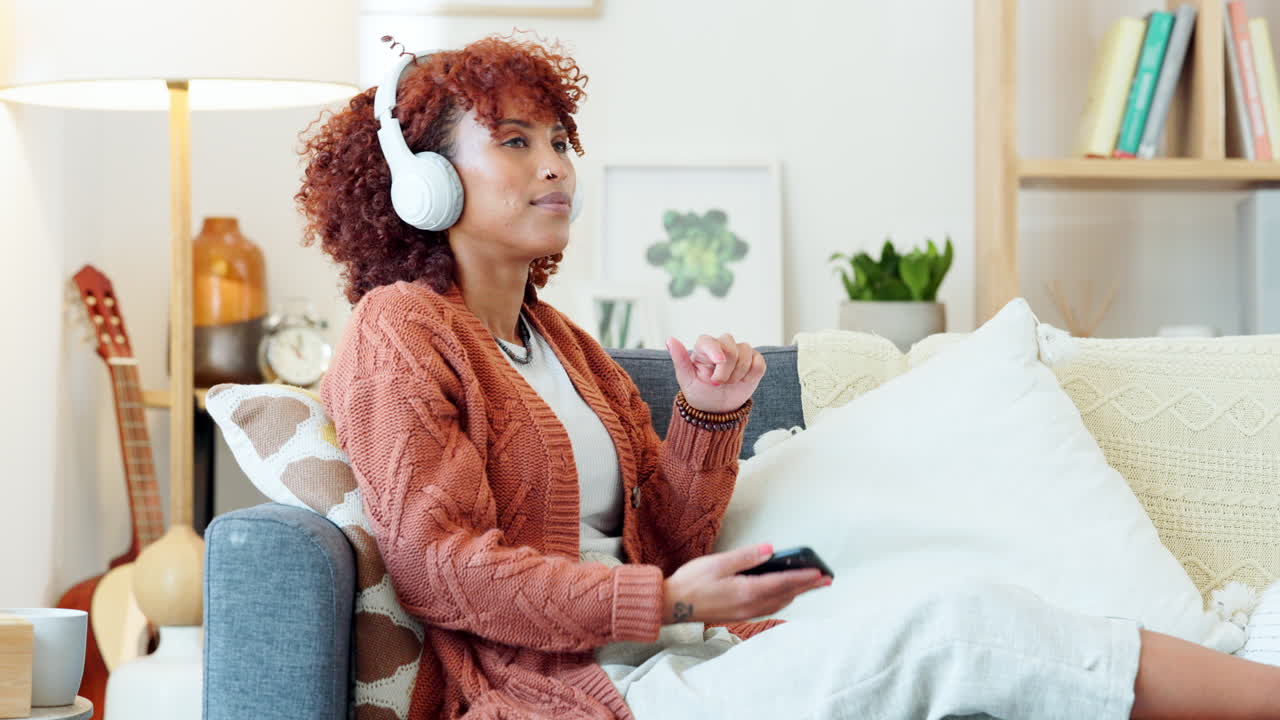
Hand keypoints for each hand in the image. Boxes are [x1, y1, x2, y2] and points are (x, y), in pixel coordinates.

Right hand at [661, 544, 830, 624]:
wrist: (672, 604)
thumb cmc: (691, 581)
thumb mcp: (718, 563)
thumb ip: (746, 557)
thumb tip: (771, 549)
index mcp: (746, 590)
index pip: (783, 582)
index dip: (803, 577)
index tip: (821, 573)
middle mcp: (750, 605)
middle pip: (786, 595)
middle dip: (807, 586)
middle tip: (827, 579)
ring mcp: (745, 612)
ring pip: (779, 602)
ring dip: (796, 593)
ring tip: (811, 584)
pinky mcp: (740, 614)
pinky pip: (769, 607)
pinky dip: (783, 598)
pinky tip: (785, 593)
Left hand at [666, 333, 765, 413]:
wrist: (717, 408)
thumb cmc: (699, 392)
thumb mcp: (686, 380)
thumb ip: (679, 360)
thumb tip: (670, 339)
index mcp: (703, 348)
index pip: (709, 341)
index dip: (715, 349)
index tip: (718, 361)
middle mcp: (722, 345)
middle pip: (731, 346)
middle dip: (726, 369)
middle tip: (718, 383)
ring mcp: (739, 352)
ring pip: (746, 352)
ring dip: (738, 374)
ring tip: (729, 383)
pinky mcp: (754, 360)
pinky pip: (759, 362)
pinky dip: (752, 375)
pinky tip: (743, 381)